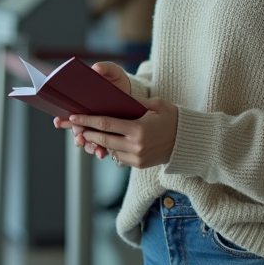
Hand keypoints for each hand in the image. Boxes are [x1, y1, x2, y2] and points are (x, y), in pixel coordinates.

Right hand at [53, 62, 131, 150]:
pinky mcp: (109, 136)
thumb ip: (104, 68)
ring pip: (87, 141)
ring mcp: (97, 128)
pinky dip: (100, 150)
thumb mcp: (112, 72)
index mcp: (83, 104)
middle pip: (76, 130)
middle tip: (79, 137)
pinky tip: (102, 153)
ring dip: (87, 146)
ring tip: (92, 147)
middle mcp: (87, 118)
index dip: (62, 119)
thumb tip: (96, 68)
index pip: (68, 114)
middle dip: (76, 135)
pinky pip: (101, 147)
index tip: (58, 121)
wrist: (134, 91)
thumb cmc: (117, 80)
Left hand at [56, 96, 178, 169]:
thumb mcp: (156, 105)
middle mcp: (136, 146)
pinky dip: (112, 149)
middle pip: (103, 139)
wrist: (188, 142)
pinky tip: (106, 142)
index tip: (75, 117)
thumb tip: (116, 99)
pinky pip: (119, 157)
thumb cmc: (173, 118)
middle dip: (87, 132)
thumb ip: (136, 103)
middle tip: (75, 127)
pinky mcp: (139, 165)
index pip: (106, 124)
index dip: (88, 121)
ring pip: (110, 149)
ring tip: (87, 134)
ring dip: (98, 142)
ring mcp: (137, 158)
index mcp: (138, 129)